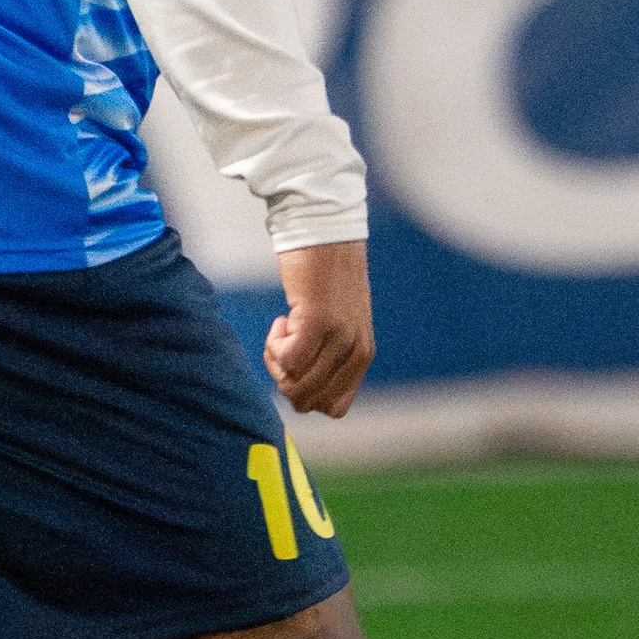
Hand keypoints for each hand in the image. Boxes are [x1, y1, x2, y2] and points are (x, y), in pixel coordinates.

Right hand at [264, 238, 373, 417]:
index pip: (335, 408)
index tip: (299, 363)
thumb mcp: (339, 320)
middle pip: (310, 402)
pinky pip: (287, 359)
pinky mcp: (318, 321)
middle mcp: (356, 350)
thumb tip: (301, 391)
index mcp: (363, 354)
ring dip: (278, 364)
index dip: (307, 393)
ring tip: (282, 331)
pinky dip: (274, 347)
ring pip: (296, 385)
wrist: (324, 230)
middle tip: (283, 348)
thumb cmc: (324, 273)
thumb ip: (331, 352)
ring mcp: (339, 337)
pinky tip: (280, 320)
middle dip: (286, 382)